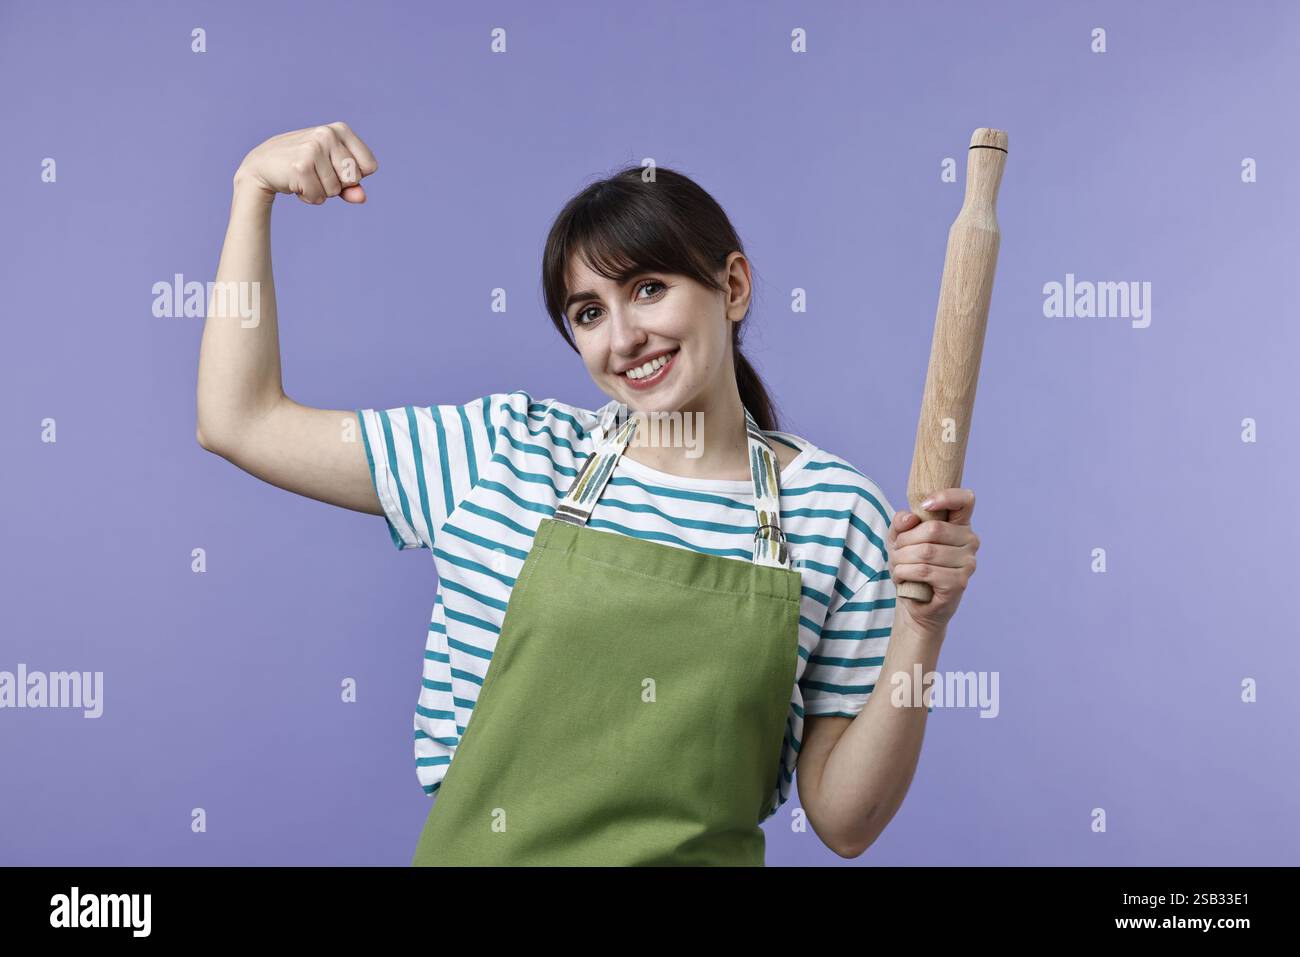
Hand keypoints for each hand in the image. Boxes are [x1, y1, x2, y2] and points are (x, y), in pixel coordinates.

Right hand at [233, 121, 377, 204]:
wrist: (263, 165)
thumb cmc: (304, 167)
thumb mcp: (332, 172)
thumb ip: (351, 186)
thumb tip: (362, 197)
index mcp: (340, 130)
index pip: (370, 166)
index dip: (355, 176)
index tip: (334, 168)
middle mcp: (328, 134)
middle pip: (354, 179)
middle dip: (338, 185)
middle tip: (316, 173)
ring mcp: (314, 148)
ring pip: (335, 190)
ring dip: (321, 192)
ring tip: (305, 176)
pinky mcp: (301, 166)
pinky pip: (319, 197)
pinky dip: (309, 197)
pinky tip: (296, 183)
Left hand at [886, 487, 978, 635]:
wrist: (914, 602)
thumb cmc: (911, 565)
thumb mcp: (899, 539)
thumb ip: (901, 522)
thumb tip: (910, 518)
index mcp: (959, 525)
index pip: (965, 500)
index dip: (946, 497)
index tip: (924, 506)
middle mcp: (970, 541)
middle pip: (932, 529)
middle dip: (905, 541)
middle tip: (895, 552)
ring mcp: (968, 563)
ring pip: (926, 551)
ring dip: (901, 559)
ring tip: (897, 566)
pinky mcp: (959, 583)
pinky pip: (925, 571)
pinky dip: (905, 573)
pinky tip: (902, 577)